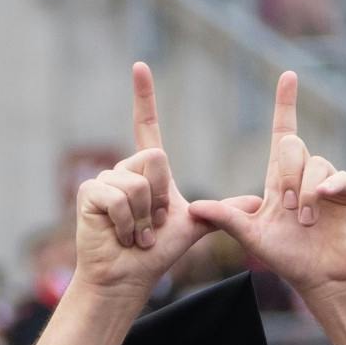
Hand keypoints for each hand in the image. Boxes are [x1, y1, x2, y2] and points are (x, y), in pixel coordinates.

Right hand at [71, 63, 208, 305]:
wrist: (128, 279)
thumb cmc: (155, 254)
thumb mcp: (194, 228)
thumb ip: (221, 211)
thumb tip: (256, 201)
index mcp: (146, 172)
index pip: (146, 127)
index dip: (144, 97)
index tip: (140, 65)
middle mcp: (123, 170)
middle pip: (156, 160)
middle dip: (162, 199)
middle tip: (154, 225)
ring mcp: (103, 180)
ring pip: (140, 182)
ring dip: (146, 218)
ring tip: (137, 235)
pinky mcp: (89, 194)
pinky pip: (121, 198)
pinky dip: (129, 224)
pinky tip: (122, 237)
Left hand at [188, 72, 345, 296]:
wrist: (322, 278)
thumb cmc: (289, 258)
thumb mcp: (252, 237)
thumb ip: (227, 218)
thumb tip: (194, 207)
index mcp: (280, 178)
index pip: (283, 131)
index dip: (286, 104)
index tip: (288, 76)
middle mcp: (305, 174)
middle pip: (291, 145)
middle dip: (285, 176)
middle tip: (286, 209)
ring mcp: (329, 181)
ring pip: (315, 162)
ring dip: (305, 192)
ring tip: (305, 221)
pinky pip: (341, 175)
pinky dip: (331, 184)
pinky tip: (324, 197)